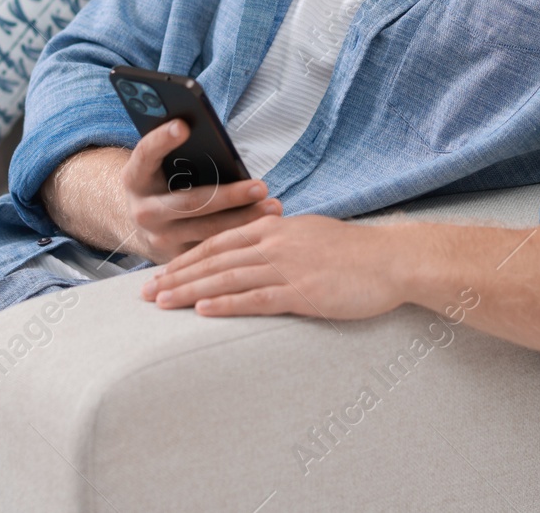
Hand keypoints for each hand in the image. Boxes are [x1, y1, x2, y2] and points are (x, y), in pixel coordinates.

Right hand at [121, 119, 283, 263]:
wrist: (145, 222)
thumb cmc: (165, 181)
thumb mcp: (164, 165)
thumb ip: (183, 154)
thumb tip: (219, 146)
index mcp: (135, 178)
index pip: (145, 154)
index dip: (162, 139)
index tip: (183, 125)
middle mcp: (143, 211)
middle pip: (189, 202)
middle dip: (228, 196)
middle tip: (260, 187)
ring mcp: (159, 238)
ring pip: (206, 230)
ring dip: (243, 220)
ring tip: (272, 207)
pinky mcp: (176, 257)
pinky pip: (212, 249)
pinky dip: (240, 238)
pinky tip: (265, 229)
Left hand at [140, 214, 405, 320]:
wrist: (393, 259)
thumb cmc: (357, 252)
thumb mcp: (312, 234)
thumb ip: (282, 241)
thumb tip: (261, 249)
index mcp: (276, 228)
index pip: (219, 242)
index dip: (187, 258)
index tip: (162, 271)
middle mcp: (275, 244)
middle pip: (215, 260)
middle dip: (177, 275)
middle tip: (146, 292)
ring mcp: (288, 268)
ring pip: (227, 279)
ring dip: (190, 291)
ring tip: (162, 303)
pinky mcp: (302, 292)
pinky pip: (256, 299)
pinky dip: (226, 305)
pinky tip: (202, 312)